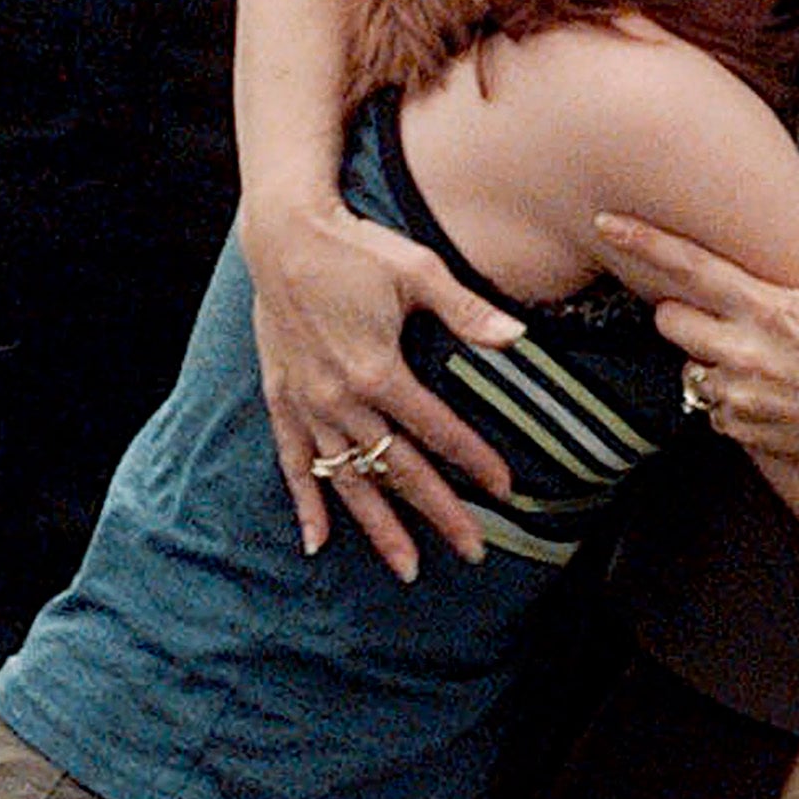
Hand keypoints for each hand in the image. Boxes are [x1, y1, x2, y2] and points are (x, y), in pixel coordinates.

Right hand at [240, 192, 519, 579]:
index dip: (474, 462)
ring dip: (377, 526)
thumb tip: (517, 339)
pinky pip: (292, 462)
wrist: (282, 231)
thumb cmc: (357, 247)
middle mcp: (338, 398)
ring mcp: (306, 403)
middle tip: (474, 552)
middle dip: (438, 513)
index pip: (437, 431)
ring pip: (347, 479)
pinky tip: (317, 542)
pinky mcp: (280, 398)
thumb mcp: (420, 270)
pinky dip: (306, 502)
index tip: (504, 490)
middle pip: (397, 469)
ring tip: (406, 567)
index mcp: (377, 370)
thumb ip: (468, 311)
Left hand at [596, 167, 798, 499]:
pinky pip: (708, 406)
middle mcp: (745, 352)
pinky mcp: (740, 430)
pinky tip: (769, 392)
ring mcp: (739, 395)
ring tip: (760, 358)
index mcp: (768, 307)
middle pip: (667, 319)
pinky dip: (729, 398)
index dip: (642, 241)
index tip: (606, 222)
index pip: (689, 266)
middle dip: (684, 312)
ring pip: (686, 364)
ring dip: (710, 357)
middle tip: (725, 314)